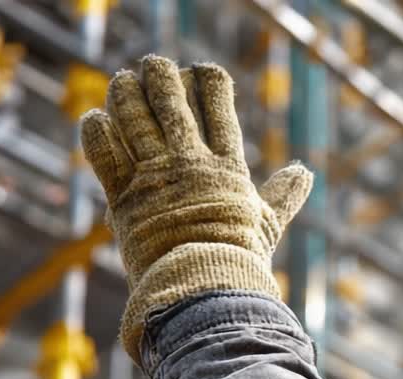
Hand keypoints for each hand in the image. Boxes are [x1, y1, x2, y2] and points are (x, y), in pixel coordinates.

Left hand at [80, 55, 312, 363]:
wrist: (204, 289)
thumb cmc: (241, 262)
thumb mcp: (268, 225)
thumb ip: (285, 195)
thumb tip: (306, 172)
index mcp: (227, 169)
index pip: (218, 111)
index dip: (209, 84)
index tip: (202, 70)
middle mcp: (190, 165)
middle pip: (172, 103)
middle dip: (162, 77)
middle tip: (155, 65)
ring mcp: (155, 178)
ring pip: (135, 119)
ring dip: (127, 93)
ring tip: (124, 79)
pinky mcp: (123, 197)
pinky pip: (104, 153)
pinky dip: (98, 131)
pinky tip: (96, 116)